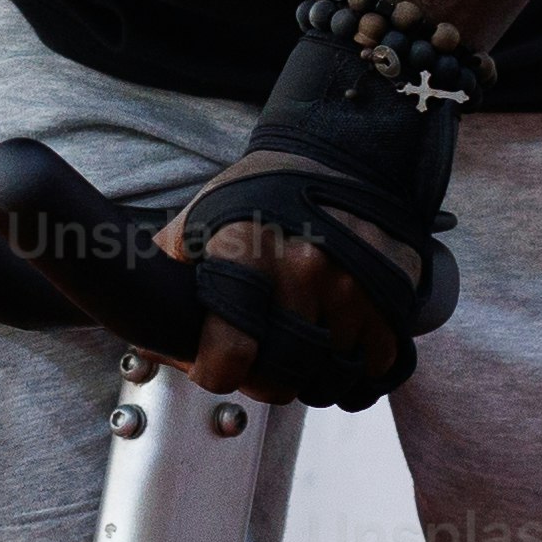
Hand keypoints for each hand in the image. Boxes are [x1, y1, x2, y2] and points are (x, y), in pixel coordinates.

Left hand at [153, 200, 408, 405]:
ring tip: (296, 348)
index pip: (229, 353)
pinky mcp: (390, 298)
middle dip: (262, 381)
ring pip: (326, 378)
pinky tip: (335, 345)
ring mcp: (352, 286)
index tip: (214, 367)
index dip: (215, 373)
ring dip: (309, 376)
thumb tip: (151, 343)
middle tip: (257, 362)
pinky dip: (351, 369)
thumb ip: (168, 281)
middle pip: (280, 376)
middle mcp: (303, 270)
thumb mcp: (198, 223)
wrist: (337, 160)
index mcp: (246, 252)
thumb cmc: (258, 197)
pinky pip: (370, 367)